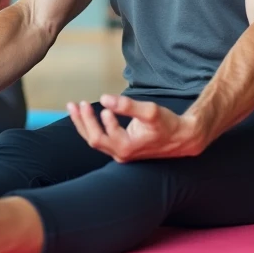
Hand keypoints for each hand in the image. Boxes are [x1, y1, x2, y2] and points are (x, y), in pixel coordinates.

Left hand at [67, 95, 209, 161]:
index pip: (101, 135)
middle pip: (93, 140)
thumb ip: (127, 105)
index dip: (95, 120)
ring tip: (73, 107)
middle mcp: (121, 154)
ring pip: (95, 140)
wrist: (181, 138)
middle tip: (76, 103)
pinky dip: (91, 126)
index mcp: (126, 147)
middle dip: (82, 121)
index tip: (98, 104)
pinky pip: (101, 138)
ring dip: (83, 123)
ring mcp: (120, 152)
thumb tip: (104, 98)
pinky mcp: (122, 148)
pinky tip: (86, 115)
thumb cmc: (167, 124)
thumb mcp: (150, 111)